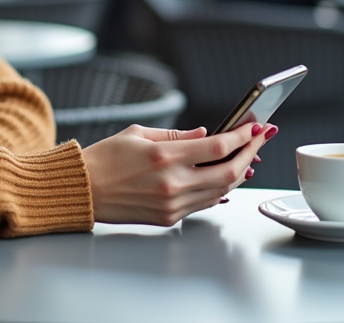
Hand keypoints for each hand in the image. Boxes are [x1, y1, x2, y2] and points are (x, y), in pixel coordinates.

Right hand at [81, 122, 274, 226]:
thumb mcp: (138, 134)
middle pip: (228, 170)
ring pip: (221, 189)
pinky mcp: (169, 217)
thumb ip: (176, 134)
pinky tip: (225, 178)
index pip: (218, 146)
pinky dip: (219, 190)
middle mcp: (172, 182)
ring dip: (239, 173)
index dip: (242, 136)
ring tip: (247, 158)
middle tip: (258, 140)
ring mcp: (172, 203)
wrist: (84, 190)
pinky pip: (205, 203)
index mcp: (164, 156)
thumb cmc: (104, 159)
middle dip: (250, 153)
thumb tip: (205, 133)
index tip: (255, 127)